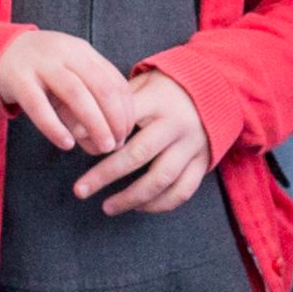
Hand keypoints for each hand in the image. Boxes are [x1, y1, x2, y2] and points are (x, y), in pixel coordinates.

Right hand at [0, 28, 135, 156]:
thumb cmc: (42, 72)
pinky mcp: (18, 79)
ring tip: (104, 146)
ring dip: (95, 122)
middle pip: (101, 86)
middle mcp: (65, 53)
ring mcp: (41, 64)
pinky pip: (39, 105)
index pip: (114, 80)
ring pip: (75, 93)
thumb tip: (109, 143)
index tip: (128, 133)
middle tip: (119, 144)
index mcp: (82, 51)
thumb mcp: (69, 77)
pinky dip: (55, 126)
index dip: (126, 109)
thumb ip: (88, 105)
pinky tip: (67, 144)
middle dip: (116, 118)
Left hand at [75, 66, 216, 214]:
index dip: (99, 133)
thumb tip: (76, 127)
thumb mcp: (143, 83)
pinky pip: (183, 190)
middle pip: (138, 154)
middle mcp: (176, 126)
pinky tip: (138, 207)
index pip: (123, 119)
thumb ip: (116, 103)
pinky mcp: (203, 162)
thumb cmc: (168, 88)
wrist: (217, 88)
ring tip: (106, 207)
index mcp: (158, 102)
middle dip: (105, 174)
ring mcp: (191, 146)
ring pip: (161, 179)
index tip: (75, 142)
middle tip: (80, 190)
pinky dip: (160, 204)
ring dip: (131, 197)